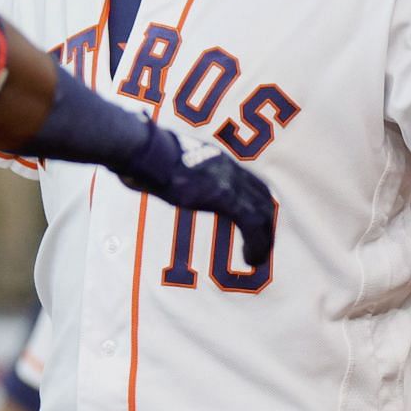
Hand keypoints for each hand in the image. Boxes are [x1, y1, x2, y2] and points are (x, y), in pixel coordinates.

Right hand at [113, 125, 274, 264]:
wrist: (145, 150)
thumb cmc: (145, 154)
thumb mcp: (166, 162)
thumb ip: (171, 172)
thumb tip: (147, 180)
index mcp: (217, 160)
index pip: (251, 182)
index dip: (258, 204)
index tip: (257, 223)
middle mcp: (229, 169)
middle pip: (263, 198)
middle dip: (266, 225)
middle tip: (262, 246)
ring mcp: (229, 182)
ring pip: (263, 214)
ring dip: (264, 239)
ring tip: (257, 259)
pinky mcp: (225, 197)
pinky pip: (252, 224)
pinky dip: (257, 244)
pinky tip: (250, 259)